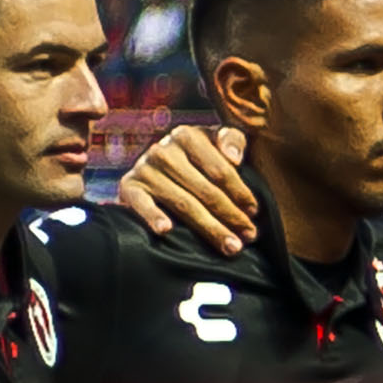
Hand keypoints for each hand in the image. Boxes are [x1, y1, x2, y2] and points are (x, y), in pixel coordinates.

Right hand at [110, 119, 260, 248]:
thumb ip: (232, 139)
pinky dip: (152, 216)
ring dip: (209, 227)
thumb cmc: (198, 158)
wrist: (156, 168)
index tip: (254, 212)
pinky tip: (166, 230)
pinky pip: (141, 204)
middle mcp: (163, 150)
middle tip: (250, 235)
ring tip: (231, 247)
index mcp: (187, 135)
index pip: (221, 170)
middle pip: (205, 190)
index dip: (240, 193)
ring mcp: (144, 169)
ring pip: (183, 203)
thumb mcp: (216, 141)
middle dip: (231, 216)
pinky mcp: (128, 187)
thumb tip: (234, 159)